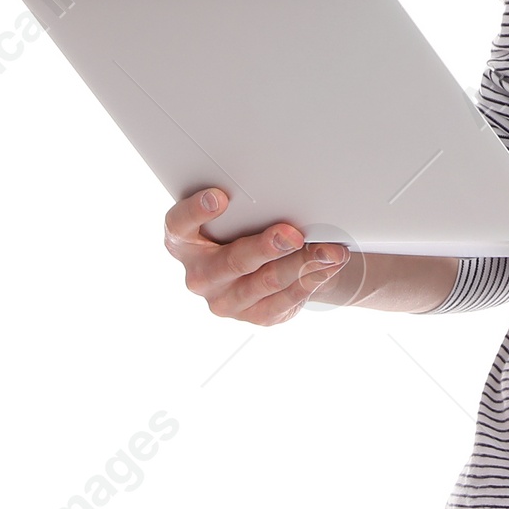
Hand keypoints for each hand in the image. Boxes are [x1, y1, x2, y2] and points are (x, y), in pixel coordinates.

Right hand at [163, 188, 356, 325]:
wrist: (262, 268)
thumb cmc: (242, 229)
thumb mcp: (233, 216)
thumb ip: (242, 207)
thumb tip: (284, 191)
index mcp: (184, 243)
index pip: (179, 225)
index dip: (195, 211)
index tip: (219, 196)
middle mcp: (200, 276)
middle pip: (233, 261)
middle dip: (267, 247)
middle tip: (292, 234)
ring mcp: (226, 301)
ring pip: (268, 281)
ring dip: (303, 263)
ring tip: (329, 250)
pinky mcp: (255, 316)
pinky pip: (287, 298)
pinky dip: (313, 278)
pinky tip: (330, 265)